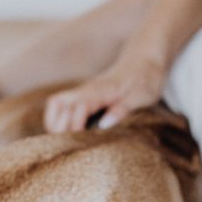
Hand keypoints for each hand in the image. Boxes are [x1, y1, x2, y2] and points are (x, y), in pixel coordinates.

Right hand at [43, 56, 165, 132]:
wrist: (145, 58)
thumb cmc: (146, 77)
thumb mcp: (141, 96)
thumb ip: (122, 109)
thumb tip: (103, 126)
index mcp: (101, 90)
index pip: (79, 106)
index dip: (76, 125)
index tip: (82, 140)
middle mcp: (87, 89)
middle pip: (58, 105)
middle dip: (59, 126)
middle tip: (72, 143)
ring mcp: (84, 91)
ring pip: (56, 104)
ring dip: (55, 122)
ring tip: (67, 139)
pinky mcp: (84, 95)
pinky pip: (61, 105)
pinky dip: (58, 118)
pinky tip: (70, 131)